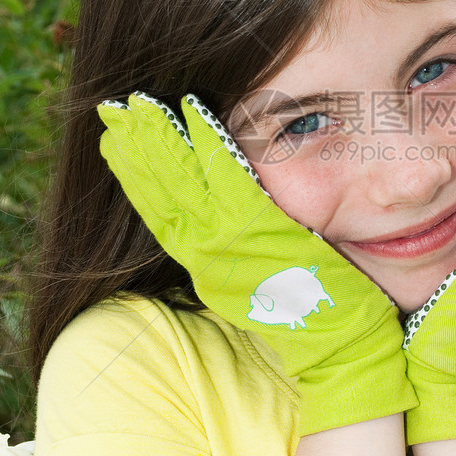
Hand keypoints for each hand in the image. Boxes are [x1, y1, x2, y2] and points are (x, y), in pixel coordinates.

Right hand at [97, 94, 413, 435]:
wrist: (341, 348)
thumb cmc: (309, 310)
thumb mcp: (256, 277)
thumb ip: (238, 249)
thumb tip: (224, 219)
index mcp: (206, 267)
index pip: (160, 212)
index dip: (136, 173)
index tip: (118, 138)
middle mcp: (207, 258)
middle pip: (159, 193)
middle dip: (134, 149)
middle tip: (114, 110)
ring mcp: (230, 246)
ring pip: (182, 183)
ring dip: (158, 141)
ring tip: (137, 107)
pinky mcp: (260, 233)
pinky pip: (226, 179)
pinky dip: (208, 146)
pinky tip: (195, 115)